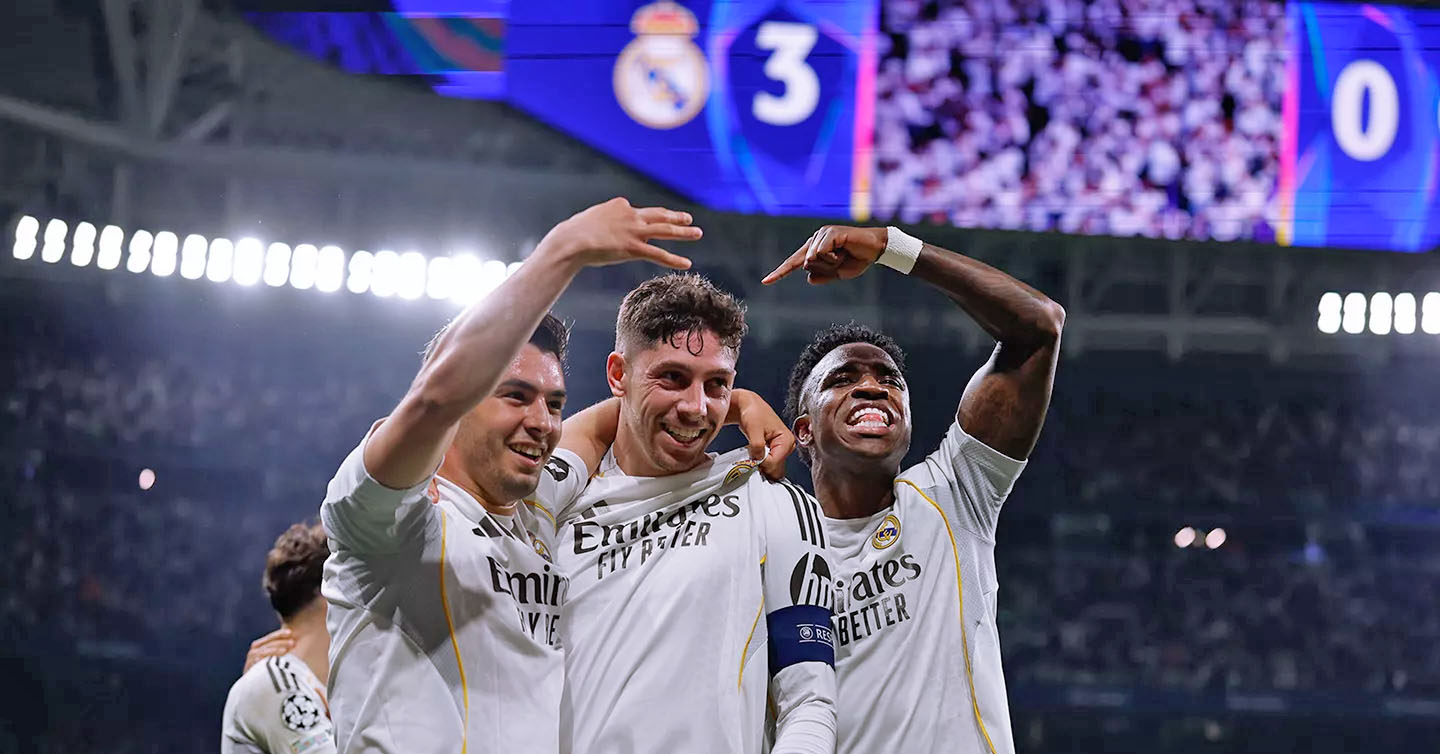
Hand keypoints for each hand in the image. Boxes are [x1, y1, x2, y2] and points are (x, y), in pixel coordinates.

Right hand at [243, 627, 294, 672]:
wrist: (254, 688)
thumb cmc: (267, 671)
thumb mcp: (272, 659)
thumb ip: (280, 650)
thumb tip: (295, 642)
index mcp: (259, 646)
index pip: (270, 637)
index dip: (280, 634)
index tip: (290, 632)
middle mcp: (253, 652)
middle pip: (268, 644)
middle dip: (281, 642)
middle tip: (292, 643)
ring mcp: (250, 661)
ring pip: (263, 652)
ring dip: (275, 650)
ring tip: (285, 650)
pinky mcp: (250, 670)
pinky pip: (258, 663)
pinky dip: (266, 660)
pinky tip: (274, 660)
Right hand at [537, 197, 700, 270]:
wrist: (570, 240)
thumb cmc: (573, 233)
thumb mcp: (590, 221)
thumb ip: (602, 222)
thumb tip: (600, 230)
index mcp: (620, 206)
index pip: (637, 212)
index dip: (640, 219)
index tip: (640, 225)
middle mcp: (631, 215)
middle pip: (659, 215)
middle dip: (675, 217)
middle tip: (689, 218)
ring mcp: (634, 231)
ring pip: (665, 231)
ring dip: (683, 232)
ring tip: (698, 233)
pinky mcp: (634, 248)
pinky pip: (658, 254)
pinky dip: (674, 260)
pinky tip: (687, 263)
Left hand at [726, 389, 794, 480]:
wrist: (749, 407)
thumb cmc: (754, 412)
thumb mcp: (754, 429)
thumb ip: (757, 446)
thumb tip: (758, 460)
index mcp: (787, 440)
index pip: (776, 462)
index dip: (762, 462)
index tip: (751, 457)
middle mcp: (786, 447)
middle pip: (776, 468)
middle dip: (762, 466)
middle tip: (751, 457)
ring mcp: (780, 450)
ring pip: (772, 469)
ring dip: (760, 466)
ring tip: (752, 455)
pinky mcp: (773, 452)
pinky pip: (768, 465)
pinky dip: (759, 464)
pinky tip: (754, 456)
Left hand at [762, 225, 887, 284]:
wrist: (875, 250)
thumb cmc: (857, 259)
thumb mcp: (837, 273)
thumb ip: (822, 276)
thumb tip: (808, 278)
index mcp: (814, 249)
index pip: (794, 262)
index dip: (780, 272)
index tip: (765, 282)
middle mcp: (815, 240)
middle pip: (806, 264)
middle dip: (825, 269)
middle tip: (841, 261)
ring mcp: (821, 234)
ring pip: (812, 259)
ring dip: (830, 263)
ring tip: (844, 255)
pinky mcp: (829, 233)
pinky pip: (820, 253)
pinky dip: (833, 257)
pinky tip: (844, 250)